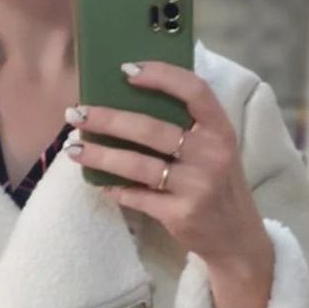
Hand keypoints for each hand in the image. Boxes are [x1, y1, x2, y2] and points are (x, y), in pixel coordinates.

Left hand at [64, 60, 273, 274]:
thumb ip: (189, 127)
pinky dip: (115, 189)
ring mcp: (196, 185)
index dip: (160, 76)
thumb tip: (130, 102)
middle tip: (76, 114)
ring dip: (99, 156)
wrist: (236, 237)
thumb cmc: (217, 185)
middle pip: (151, 129)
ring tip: (72, 149)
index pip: (193, 91)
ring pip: (137, 165)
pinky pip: (137, 197)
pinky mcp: (180, 213)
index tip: (125, 70)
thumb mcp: (216, 150)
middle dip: (107, 119)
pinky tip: (98, 183)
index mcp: (220, 129)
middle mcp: (211, 154)